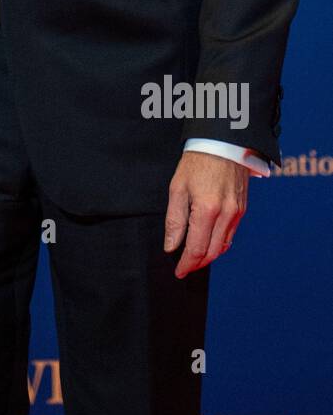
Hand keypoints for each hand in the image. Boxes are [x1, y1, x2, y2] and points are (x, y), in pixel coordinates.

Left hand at [164, 151, 247, 278]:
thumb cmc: (197, 162)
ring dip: (209, 255)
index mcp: (207, 210)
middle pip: (212, 252)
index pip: (197, 248)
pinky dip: (219, 243)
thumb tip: (171, 246)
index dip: (187, 264)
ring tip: (194, 258)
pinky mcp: (242, 208)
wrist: (224, 143)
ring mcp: (237, 212)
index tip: (179, 272)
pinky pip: (231, 234)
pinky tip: (209, 242)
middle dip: (197, 263)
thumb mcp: (177, 188)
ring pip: (223, 245)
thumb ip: (175, 220)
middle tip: (185, 268)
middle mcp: (226, 214)